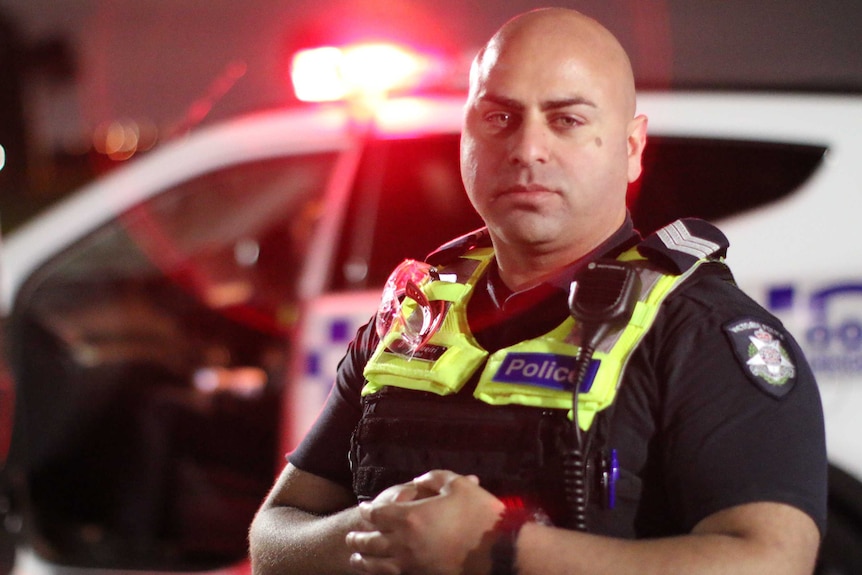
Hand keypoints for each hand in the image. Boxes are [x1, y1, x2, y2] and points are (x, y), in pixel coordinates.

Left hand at [346, 470, 503, 574]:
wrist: (499, 552)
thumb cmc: (479, 515)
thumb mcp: (458, 485)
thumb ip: (435, 478)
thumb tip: (419, 480)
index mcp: (409, 516)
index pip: (377, 514)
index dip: (367, 511)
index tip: (364, 509)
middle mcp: (404, 543)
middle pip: (370, 542)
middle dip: (358, 538)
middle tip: (350, 538)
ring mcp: (411, 565)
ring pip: (377, 565)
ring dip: (363, 561)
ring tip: (355, 559)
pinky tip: (379, 573)